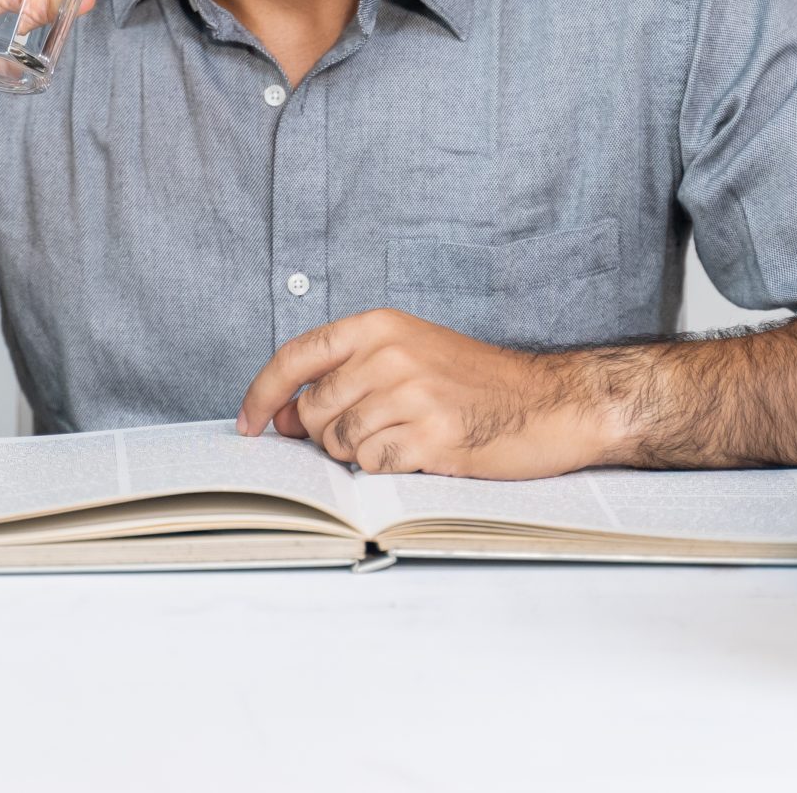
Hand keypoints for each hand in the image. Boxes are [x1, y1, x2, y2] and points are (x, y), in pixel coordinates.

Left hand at [234, 309, 610, 480]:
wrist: (547, 403)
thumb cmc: (476, 383)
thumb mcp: (408, 357)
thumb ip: (347, 377)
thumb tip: (287, 417)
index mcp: (380, 326)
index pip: (296, 356)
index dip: (262, 394)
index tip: (248, 424)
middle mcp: (390, 353)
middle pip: (314, 410)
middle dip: (329, 434)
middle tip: (373, 431)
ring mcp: (410, 394)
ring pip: (340, 442)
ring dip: (361, 453)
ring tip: (404, 439)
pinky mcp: (429, 436)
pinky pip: (373, 466)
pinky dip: (388, 470)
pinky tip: (421, 454)